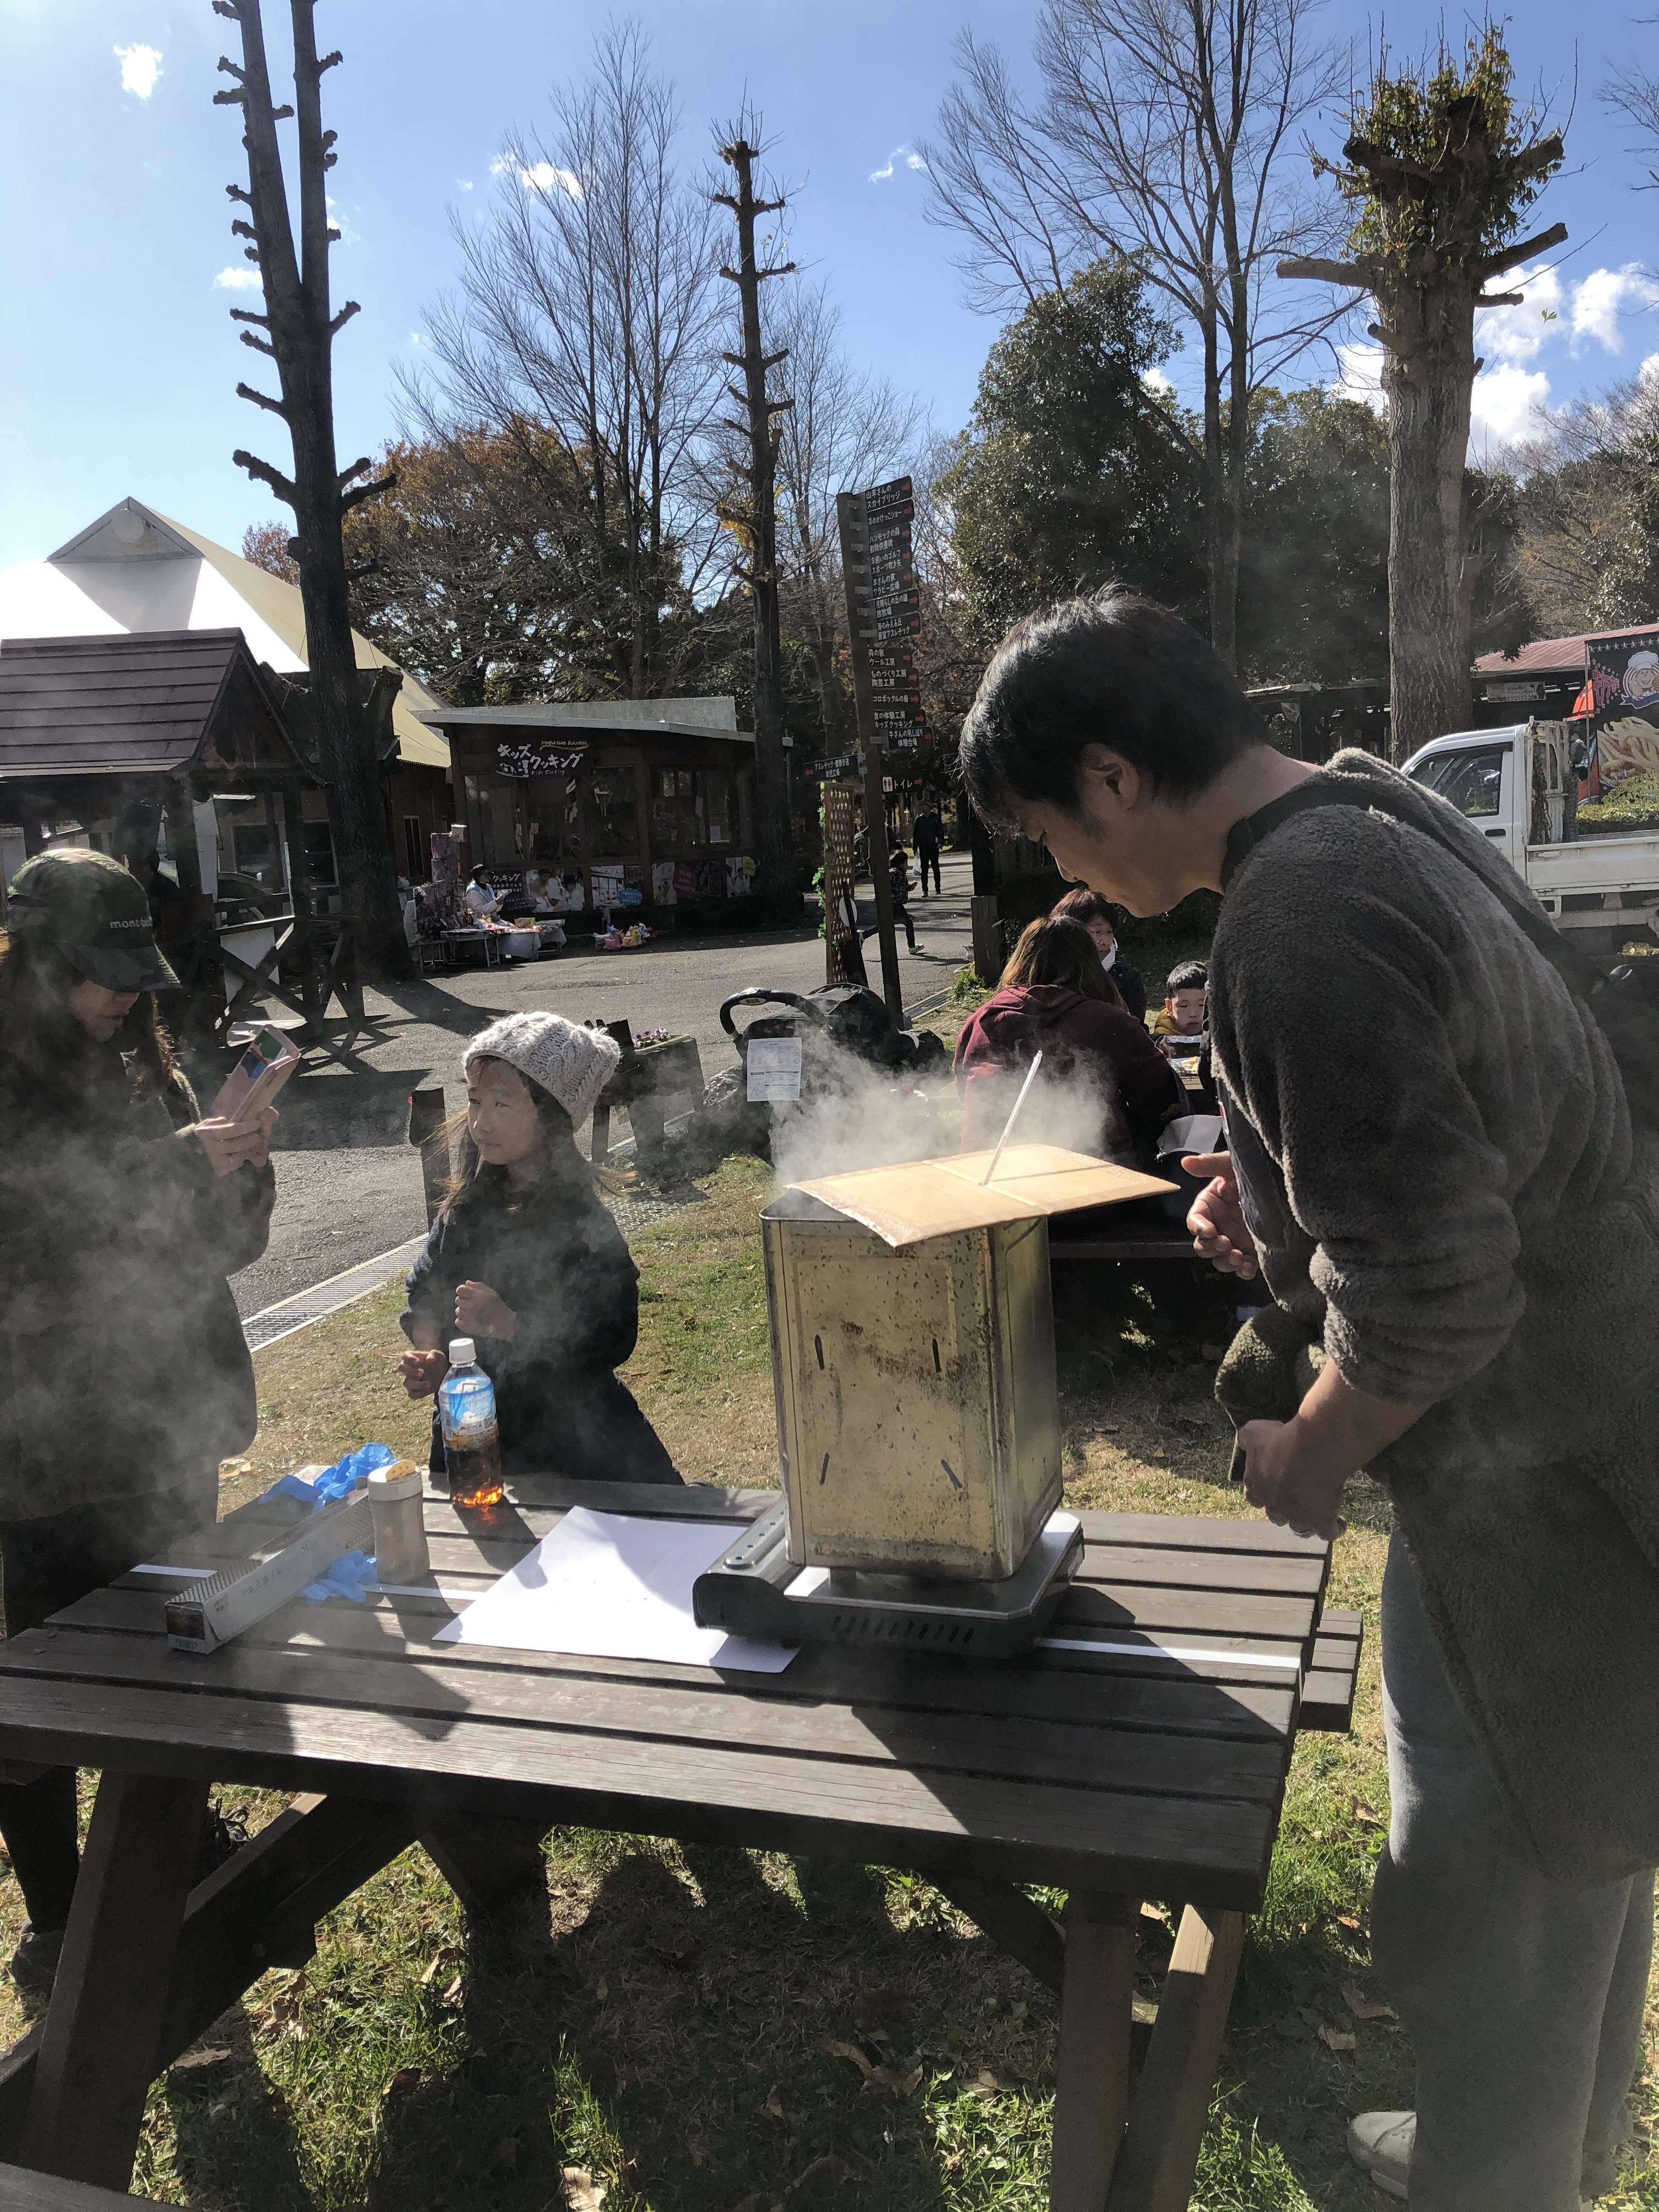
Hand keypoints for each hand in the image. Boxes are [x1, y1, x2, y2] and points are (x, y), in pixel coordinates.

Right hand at [193, 1110, 276, 1177]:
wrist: (181, 1159)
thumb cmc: (193, 1140)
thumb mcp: (201, 1128)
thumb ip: (214, 1123)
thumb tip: (227, 1120)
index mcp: (208, 1134)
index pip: (232, 1130)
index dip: (246, 1127)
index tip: (257, 1123)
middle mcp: (212, 1149)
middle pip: (238, 1144)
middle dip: (251, 1139)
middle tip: (259, 1135)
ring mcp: (216, 1162)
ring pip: (238, 1156)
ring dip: (249, 1150)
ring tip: (254, 1145)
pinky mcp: (218, 1171)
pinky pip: (234, 1165)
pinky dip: (240, 1160)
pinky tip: (243, 1155)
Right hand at [400, 1347, 447, 1399]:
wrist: (442, 1372)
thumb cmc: (437, 1361)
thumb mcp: (439, 1355)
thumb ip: (434, 1354)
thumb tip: (429, 1359)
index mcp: (412, 1357)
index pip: (405, 1356)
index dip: (409, 1359)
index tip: (418, 1362)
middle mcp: (408, 1368)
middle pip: (401, 1368)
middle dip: (411, 1371)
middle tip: (422, 1373)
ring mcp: (411, 1380)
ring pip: (406, 1383)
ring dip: (416, 1384)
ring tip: (428, 1384)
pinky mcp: (415, 1390)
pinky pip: (411, 1394)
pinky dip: (418, 1394)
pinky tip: (427, 1391)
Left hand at [455, 1280, 515, 1339]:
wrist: (503, 1324)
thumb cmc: (498, 1306)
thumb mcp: (491, 1293)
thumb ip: (478, 1286)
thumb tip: (467, 1283)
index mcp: (476, 1296)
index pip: (460, 1290)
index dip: (463, 1291)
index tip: (467, 1294)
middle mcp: (470, 1306)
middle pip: (457, 1300)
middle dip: (464, 1301)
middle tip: (472, 1304)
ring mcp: (467, 1317)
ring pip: (457, 1311)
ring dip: (463, 1311)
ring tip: (472, 1313)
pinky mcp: (466, 1327)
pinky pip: (457, 1321)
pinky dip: (462, 1321)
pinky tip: (470, 1320)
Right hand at [1183, 1151, 1257, 1278]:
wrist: (1285, 1183)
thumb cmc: (1257, 1170)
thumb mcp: (1234, 1164)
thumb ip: (1211, 1164)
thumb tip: (1186, 1162)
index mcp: (1210, 1205)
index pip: (1195, 1220)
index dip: (1198, 1228)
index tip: (1209, 1230)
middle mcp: (1219, 1225)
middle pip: (1203, 1245)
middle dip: (1211, 1248)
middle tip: (1226, 1244)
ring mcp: (1235, 1241)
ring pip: (1220, 1259)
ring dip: (1225, 1261)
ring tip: (1239, 1257)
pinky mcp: (1252, 1252)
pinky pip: (1243, 1268)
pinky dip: (1244, 1271)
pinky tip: (1249, 1267)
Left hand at [1237, 1417, 1347, 1539]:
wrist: (1309, 1456)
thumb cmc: (1280, 1443)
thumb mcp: (1256, 1432)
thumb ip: (1246, 1437)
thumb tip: (1243, 1441)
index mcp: (1257, 1487)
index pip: (1253, 1497)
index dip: (1261, 1494)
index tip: (1270, 1486)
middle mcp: (1275, 1506)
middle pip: (1276, 1515)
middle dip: (1282, 1511)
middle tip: (1294, 1502)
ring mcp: (1298, 1517)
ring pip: (1299, 1529)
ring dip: (1305, 1524)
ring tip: (1315, 1516)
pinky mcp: (1321, 1522)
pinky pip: (1328, 1533)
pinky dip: (1334, 1529)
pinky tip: (1340, 1522)